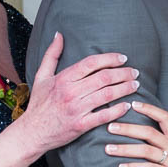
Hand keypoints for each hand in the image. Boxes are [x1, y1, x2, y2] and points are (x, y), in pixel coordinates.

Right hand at [17, 33, 138, 153]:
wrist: (32, 132)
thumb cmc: (38, 104)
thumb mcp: (41, 76)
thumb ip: (51, 54)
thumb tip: (59, 34)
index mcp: (63, 78)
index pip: (91, 63)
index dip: (110, 58)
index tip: (122, 58)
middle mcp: (71, 92)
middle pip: (104, 78)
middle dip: (123, 73)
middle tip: (134, 72)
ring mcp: (76, 109)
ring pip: (107, 95)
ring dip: (125, 89)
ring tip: (135, 85)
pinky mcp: (80, 125)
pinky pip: (103, 116)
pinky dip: (117, 110)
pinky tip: (127, 105)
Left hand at [104, 101, 167, 166]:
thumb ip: (167, 144)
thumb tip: (146, 137)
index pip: (165, 118)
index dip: (149, 109)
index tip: (133, 104)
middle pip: (149, 132)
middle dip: (127, 128)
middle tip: (110, 127)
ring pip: (146, 150)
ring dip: (125, 149)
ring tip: (108, 149)